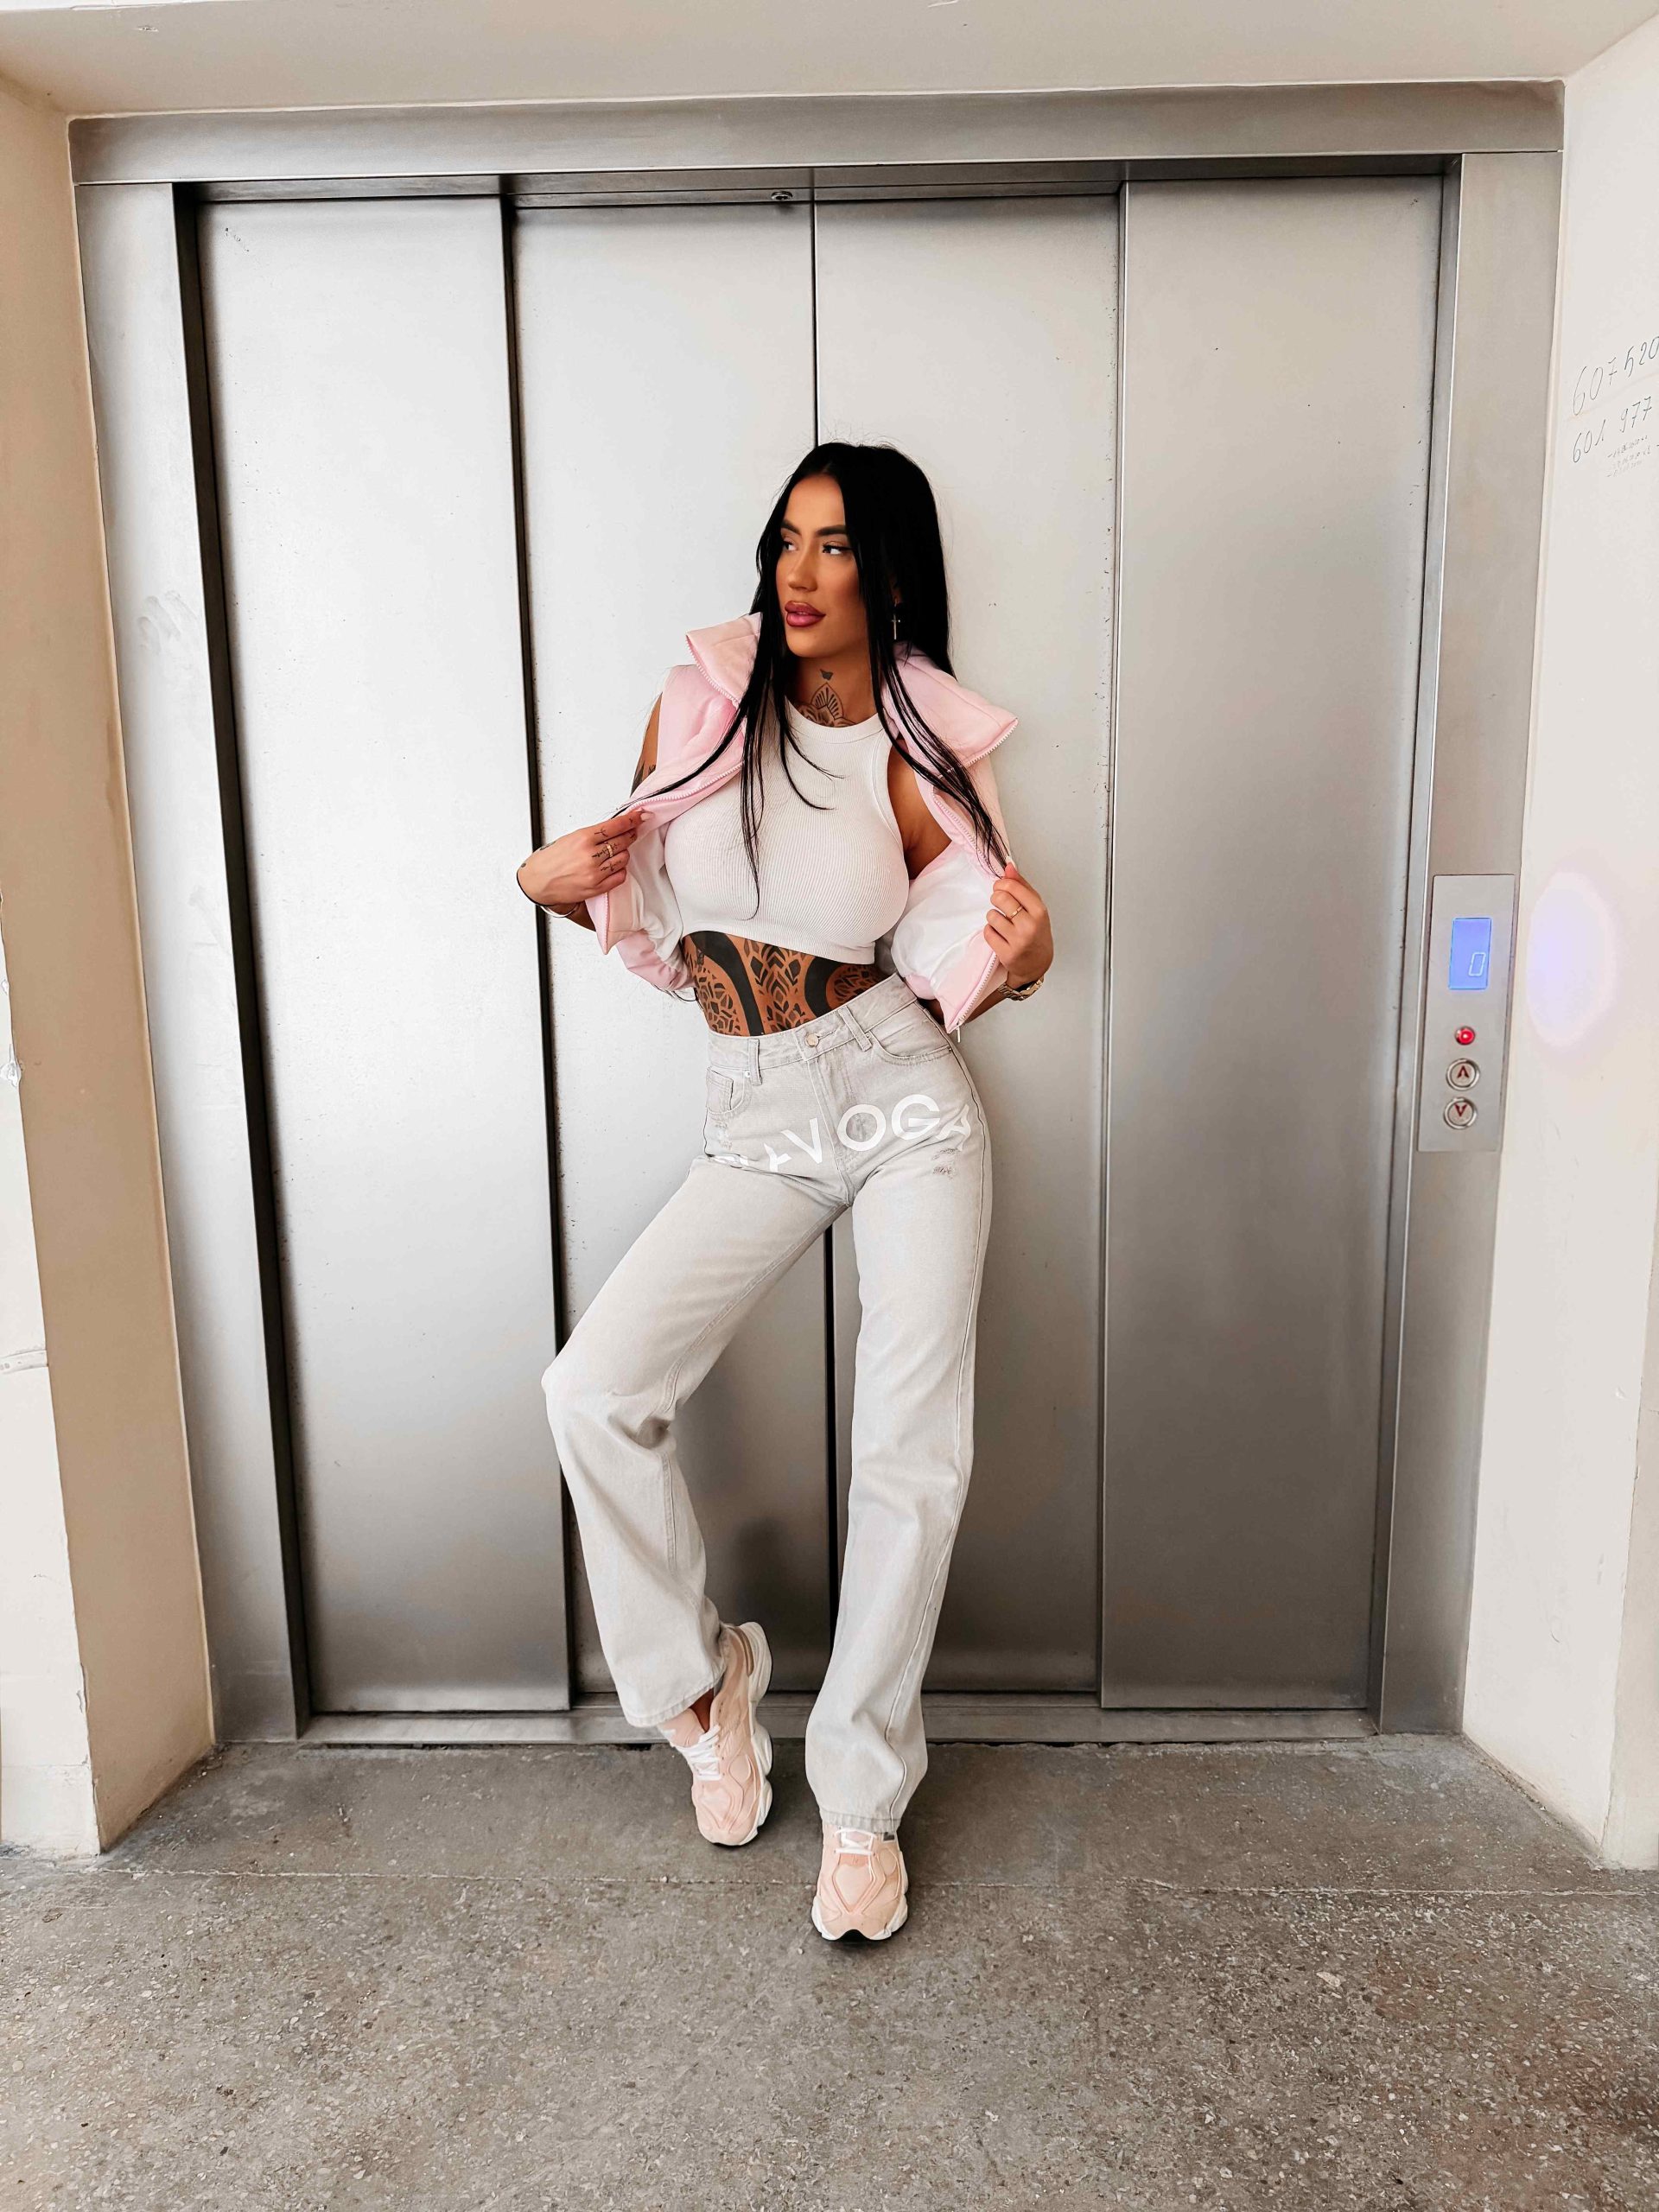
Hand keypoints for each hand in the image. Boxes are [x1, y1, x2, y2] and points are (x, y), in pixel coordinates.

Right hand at [516, 807, 643, 910]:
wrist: (538, 881)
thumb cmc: (551, 859)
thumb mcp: (571, 838)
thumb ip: (593, 834)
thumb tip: (615, 828)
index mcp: (583, 838)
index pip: (615, 826)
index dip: (632, 820)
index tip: (641, 816)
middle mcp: (590, 855)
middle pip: (623, 841)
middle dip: (630, 835)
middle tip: (632, 832)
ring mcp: (594, 873)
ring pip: (624, 858)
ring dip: (623, 853)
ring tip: (615, 852)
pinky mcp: (596, 887)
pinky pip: (620, 876)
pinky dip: (620, 870)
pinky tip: (613, 866)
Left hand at [983, 863, 1051, 988]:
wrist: (1037, 963)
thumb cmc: (1036, 932)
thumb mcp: (1035, 908)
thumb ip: (1022, 887)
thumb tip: (1008, 867)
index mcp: (1039, 911)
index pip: (1012, 886)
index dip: (1001, 884)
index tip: (1000, 888)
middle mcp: (1030, 926)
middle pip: (1000, 898)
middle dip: (996, 898)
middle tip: (1000, 905)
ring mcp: (1018, 941)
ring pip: (991, 916)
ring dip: (993, 917)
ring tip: (1002, 923)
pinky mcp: (1006, 953)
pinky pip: (987, 932)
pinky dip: (990, 931)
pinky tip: (1000, 935)